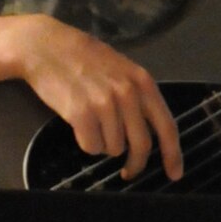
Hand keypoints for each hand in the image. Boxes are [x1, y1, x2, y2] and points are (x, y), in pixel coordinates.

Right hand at [16, 17, 182, 181]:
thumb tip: (150, 133)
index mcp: (143, 82)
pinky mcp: (81, 114)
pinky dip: (86, 142)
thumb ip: (138, 97)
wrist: (45, 47)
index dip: (173, 154)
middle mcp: (128, 94)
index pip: (167, 125)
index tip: (175, 174)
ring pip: (114, 148)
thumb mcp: (122, 70)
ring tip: (92, 122)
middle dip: (136, 164)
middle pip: (141, 145)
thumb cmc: (83, 58)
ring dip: (104, 144)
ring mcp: (104, 104)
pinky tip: (79, 124)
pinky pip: (92, 147)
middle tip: (129, 172)